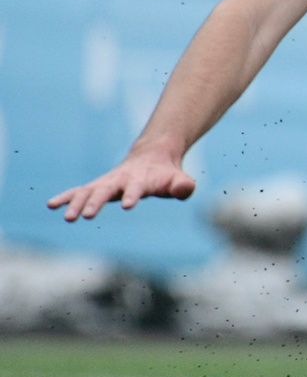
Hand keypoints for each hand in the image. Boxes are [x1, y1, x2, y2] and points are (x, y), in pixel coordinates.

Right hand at [48, 148, 194, 220]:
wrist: (152, 158)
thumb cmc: (167, 175)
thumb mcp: (179, 180)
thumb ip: (183, 186)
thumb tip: (184, 189)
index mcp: (141, 179)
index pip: (137, 188)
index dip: (133, 195)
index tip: (128, 205)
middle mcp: (120, 180)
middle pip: (106, 190)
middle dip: (96, 202)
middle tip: (86, 216)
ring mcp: (107, 183)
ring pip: (88, 192)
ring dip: (76, 203)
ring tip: (68, 217)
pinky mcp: (97, 187)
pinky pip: (79, 192)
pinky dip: (66, 197)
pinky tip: (51, 205)